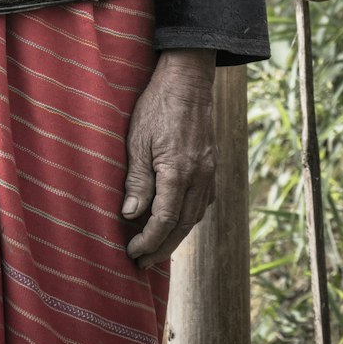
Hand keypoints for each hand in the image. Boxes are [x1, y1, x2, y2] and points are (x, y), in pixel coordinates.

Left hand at [121, 48, 215, 268]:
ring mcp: (209, 172)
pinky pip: (202, 202)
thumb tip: (131, 215)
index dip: (148, 241)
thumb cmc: (157, 105)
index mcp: (178, 172)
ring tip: (156, 249)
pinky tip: (176, 221)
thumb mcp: (138, 140)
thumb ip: (137, 179)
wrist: (188, 79)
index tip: (132, 252)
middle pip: (182, 226)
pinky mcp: (212, 165)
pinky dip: (188, 218)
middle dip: (162, 248)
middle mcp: (199, 177)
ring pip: (195, 217)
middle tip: (142, 264)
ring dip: (176, 236)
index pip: (163, 220)